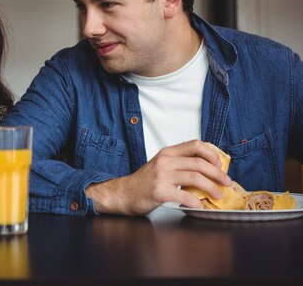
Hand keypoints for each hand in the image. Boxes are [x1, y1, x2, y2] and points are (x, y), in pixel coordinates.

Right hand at [85, 140, 231, 214]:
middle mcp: (165, 161)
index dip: (211, 154)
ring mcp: (162, 176)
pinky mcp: (160, 192)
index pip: (195, 144)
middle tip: (227, 182)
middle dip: (218, 174)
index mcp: (167, 152)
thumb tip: (207, 168)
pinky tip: (200, 206)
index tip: (220, 164)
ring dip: (212, 188)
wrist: (123, 193)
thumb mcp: (160, 165)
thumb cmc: (144, 181)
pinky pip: (185, 196)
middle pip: (200, 163)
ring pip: (196, 178)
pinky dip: (197, 202)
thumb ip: (179, 163)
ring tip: (218, 195)